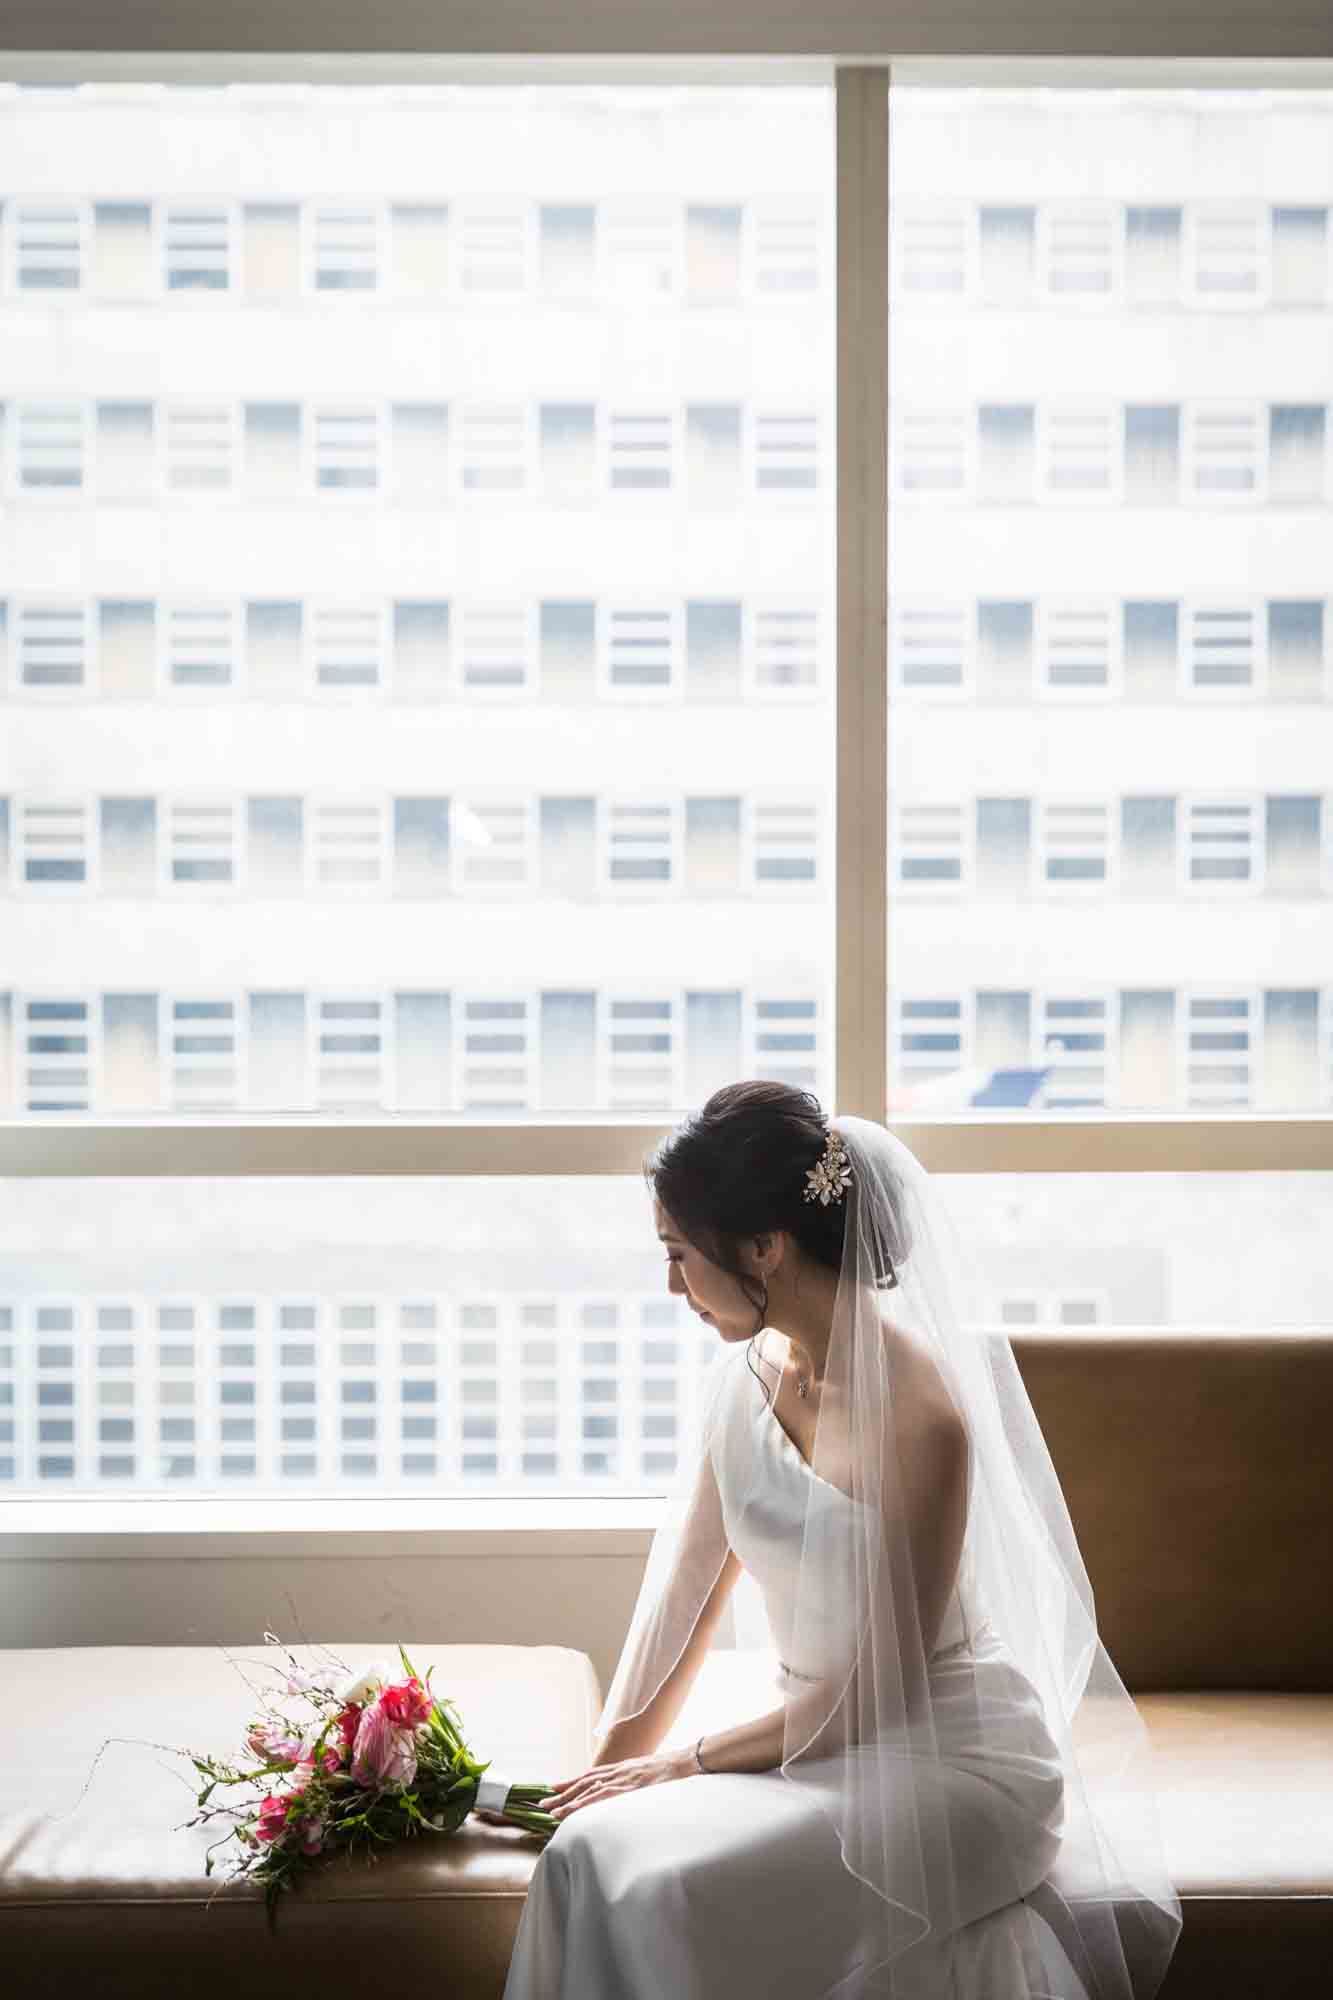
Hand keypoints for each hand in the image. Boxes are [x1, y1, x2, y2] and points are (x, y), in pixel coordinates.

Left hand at [538, 1748, 695, 1820]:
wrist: (685, 1763)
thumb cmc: (670, 1771)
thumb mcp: (648, 1776)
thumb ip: (634, 1783)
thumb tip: (628, 1792)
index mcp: (621, 1769)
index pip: (590, 1776)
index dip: (571, 1782)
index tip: (553, 1788)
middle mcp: (617, 1772)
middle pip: (583, 1782)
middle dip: (562, 1793)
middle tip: (542, 1804)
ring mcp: (621, 1779)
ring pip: (587, 1790)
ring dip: (567, 1801)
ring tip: (550, 1812)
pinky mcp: (627, 1788)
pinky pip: (601, 1796)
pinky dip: (584, 1803)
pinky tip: (572, 1810)